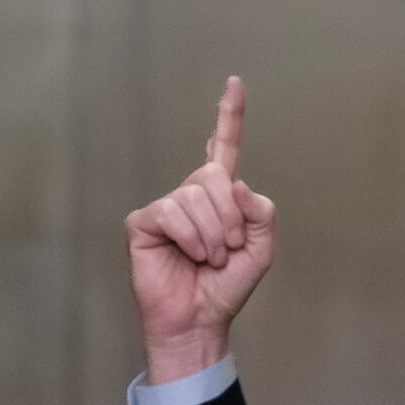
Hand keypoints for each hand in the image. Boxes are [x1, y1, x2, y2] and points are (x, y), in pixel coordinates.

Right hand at [125, 76, 277, 380]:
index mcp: (221, 196)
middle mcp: (191, 194)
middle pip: (215, 176)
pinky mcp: (143, 222)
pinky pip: (172, 213)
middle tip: (226, 250)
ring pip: (195, 197)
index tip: (234, 83)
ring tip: (207, 260)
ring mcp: (166, 206)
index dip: (229, 115)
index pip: (224, 147)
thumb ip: (260, 212)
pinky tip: (188, 257)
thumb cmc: (226, 287)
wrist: (200, 321)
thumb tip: (234, 182)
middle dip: (229, 217)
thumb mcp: (260, 250)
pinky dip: (189, 238)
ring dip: (211, 236)